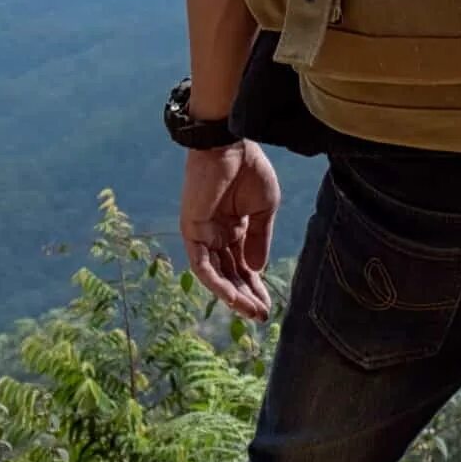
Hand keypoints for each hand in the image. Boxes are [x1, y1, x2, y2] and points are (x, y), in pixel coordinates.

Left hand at [181, 141, 279, 320]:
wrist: (230, 146)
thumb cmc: (249, 170)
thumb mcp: (264, 209)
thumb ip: (259, 239)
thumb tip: (257, 270)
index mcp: (235, 229)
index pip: (244, 266)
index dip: (256, 286)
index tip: (268, 305)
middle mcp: (217, 236)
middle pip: (231, 275)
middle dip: (246, 296)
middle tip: (261, 315)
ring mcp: (203, 235)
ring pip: (216, 275)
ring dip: (233, 295)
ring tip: (251, 311)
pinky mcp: (192, 232)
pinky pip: (202, 264)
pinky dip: (215, 282)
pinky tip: (232, 295)